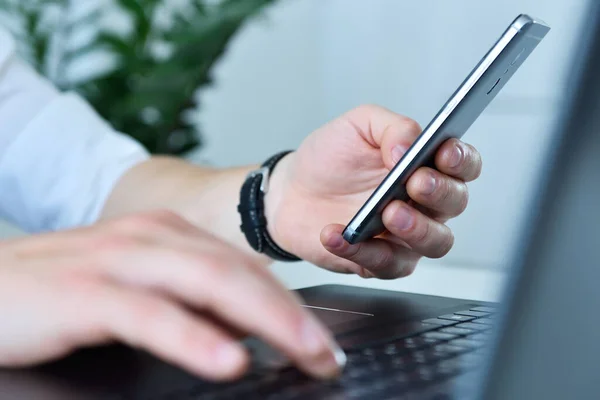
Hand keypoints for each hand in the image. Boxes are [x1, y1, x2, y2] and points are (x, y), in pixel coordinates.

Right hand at [0, 211, 343, 380]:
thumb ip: (188, 301)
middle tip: (328, 354)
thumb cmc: (59, 291)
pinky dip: (192, 337)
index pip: (246, 267)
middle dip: (292, 314)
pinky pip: (149, 314)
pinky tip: (226, 359)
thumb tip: (243, 327)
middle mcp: (151, 238)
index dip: (290, 304)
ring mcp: (119, 260)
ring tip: (304, 353)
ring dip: (266, 320)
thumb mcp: (136, 289)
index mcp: (168, 236)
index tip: (321, 340)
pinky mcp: (83, 292)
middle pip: (240, 272)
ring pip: (209, 283)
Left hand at [266, 105, 481, 278]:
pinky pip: (384, 264)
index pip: (464, 164)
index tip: (443, 153)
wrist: (292, 192)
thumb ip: (391, 128)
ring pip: (436, 242)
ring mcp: (406, 235)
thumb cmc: (330, 158)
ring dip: (416, 229)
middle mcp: (424, 203)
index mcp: (426, 165)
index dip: (462, 160)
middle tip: (413, 184)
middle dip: (439, 193)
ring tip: (387, 213)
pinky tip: (338, 234)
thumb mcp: (358, 126)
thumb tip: (409, 148)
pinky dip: (361, 251)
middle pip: (456, 203)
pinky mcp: (379, 261)